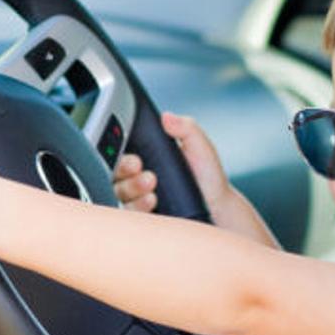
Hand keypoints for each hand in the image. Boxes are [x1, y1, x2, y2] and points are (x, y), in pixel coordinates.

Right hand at [113, 112, 232, 215]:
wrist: (218, 207)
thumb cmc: (208, 177)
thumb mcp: (200, 147)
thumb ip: (186, 128)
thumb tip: (167, 116)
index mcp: (147, 157)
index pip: (122, 153)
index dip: (122, 153)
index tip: (136, 157)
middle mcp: (137, 177)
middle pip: (115, 173)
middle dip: (125, 170)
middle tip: (140, 168)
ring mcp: (137, 198)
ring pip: (119, 193)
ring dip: (132, 188)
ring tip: (152, 186)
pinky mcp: (141, 217)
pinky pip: (128, 214)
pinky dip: (136, 207)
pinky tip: (151, 202)